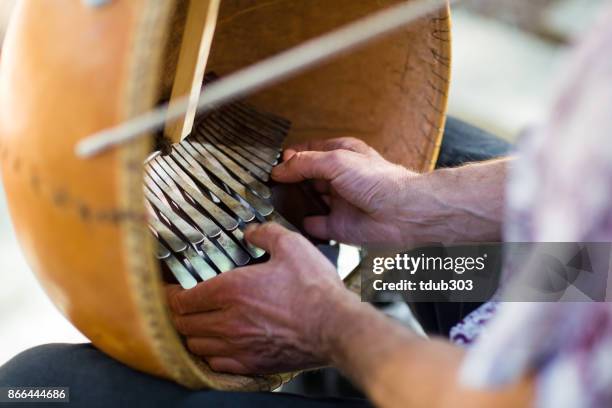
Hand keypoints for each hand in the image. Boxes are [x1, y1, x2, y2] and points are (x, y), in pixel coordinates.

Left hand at [166, 222, 351, 374]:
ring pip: (196, 345)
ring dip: (192, 333)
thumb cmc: (314, 289)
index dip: (169, 294)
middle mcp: (227, 321)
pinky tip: (218, 345)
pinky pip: (215, 364)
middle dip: (178, 313)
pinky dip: (210, 354)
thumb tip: (252, 232)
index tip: (170, 290)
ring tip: (198, 324)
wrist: (335, 327)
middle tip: (181, 305)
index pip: (181, 298)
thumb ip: (266, 234)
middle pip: (183, 323)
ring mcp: (238, 346)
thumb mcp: (292, 246)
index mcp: (231, 290)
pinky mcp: (251, 364)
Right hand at [272, 137, 417, 245]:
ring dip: (295, 202)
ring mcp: (338, 203)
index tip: (273, 165)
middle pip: (306, 178)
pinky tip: (294, 222)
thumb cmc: (380, 181)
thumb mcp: (336, 161)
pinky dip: (305, 225)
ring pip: (309, 201)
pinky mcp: (339, 226)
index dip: (291, 157)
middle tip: (269, 184)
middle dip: (289, 181)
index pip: (309, 152)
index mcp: (341, 155)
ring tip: (274, 202)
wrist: (402, 212)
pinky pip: (315, 226)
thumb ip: (305, 164)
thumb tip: (280, 168)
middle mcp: (339, 178)